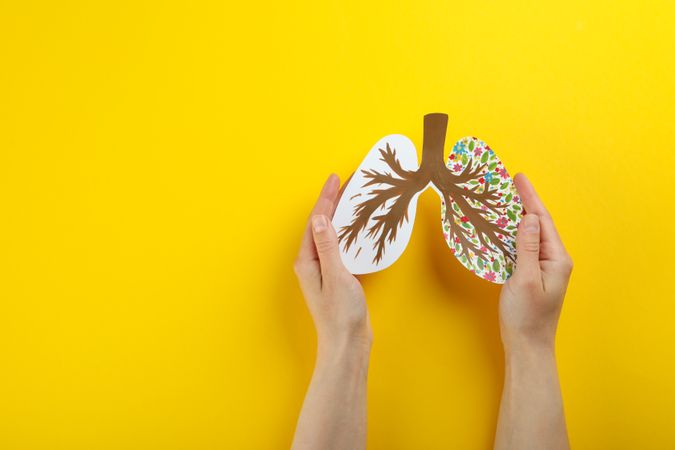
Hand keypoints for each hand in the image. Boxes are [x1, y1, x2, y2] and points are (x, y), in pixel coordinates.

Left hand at [293, 174, 371, 352]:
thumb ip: (329, 246)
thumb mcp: (336, 276)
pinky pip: (339, 245)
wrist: (347, 343)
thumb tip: (321, 219)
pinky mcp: (335, 276)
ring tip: (350, 197)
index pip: (317, 221)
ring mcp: (323, 269)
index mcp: (308, 260)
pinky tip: (356, 227)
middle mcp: (312, 262)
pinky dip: (347, 231)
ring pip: (330, 233)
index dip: (326, 198)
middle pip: (321, 224)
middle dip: (332, 201)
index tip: (336, 178)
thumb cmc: (341, 314)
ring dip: (339, 214)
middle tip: (345, 181)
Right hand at [499, 173, 573, 351]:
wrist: (527, 345)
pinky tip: (501, 227)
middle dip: (524, 202)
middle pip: (538, 223)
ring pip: (529, 234)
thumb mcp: (525, 278)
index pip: (542, 220)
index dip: (530, 198)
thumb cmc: (527, 316)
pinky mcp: (531, 274)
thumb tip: (530, 218)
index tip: (518, 179)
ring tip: (504, 199)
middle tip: (509, 183)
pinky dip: (511, 233)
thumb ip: (528, 247)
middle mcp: (553, 260)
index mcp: (557, 259)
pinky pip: (522, 246)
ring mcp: (543, 267)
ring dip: (517, 216)